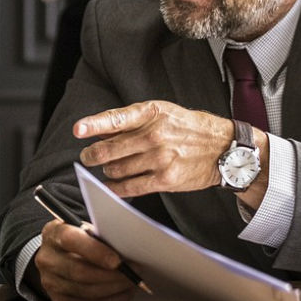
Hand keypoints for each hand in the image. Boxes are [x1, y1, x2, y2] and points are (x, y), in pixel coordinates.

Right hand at [34, 220, 135, 300]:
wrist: (57, 256)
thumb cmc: (78, 241)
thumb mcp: (85, 230)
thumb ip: (100, 237)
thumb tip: (127, 253)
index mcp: (53, 234)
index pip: (71, 241)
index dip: (96, 252)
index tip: (118, 261)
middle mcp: (47, 259)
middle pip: (80, 272)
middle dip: (112, 276)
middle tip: (133, 274)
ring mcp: (50, 282)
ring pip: (85, 291)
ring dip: (113, 290)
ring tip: (131, 284)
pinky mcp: (58, 300)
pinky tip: (122, 294)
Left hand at [75, 101, 233, 197]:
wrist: (223, 148)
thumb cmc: (187, 127)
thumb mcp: (161, 112)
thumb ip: (131, 121)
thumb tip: (98, 131)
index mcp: (151, 113)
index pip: (116, 119)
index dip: (94, 125)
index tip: (78, 130)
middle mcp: (154, 135)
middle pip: (109, 150)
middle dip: (92, 155)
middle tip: (87, 157)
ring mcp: (160, 159)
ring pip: (116, 170)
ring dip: (106, 171)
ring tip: (109, 168)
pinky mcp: (165, 179)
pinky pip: (130, 187)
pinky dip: (115, 188)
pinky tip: (110, 186)